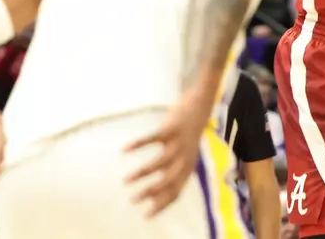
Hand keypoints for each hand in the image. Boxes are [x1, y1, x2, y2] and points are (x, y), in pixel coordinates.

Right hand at [125, 96, 209, 217]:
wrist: (199, 110)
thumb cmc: (187, 140)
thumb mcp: (185, 159)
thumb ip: (174, 175)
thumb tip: (154, 196)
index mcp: (187, 169)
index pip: (175, 192)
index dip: (161, 205)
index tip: (145, 215)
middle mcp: (184, 158)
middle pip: (167, 180)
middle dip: (150, 192)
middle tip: (133, 200)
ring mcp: (178, 143)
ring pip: (159, 162)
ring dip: (142, 173)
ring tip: (125, 181)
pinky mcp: (171, 128)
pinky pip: (152, 138)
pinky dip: (138, 144)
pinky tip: (124, 150)